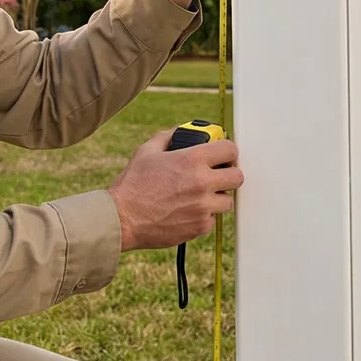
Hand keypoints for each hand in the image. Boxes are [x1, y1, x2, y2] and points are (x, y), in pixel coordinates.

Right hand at [106, 130, 241, 251]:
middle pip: (237, 176)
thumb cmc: (132, 185)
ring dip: (217, 197)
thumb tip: (180, 132)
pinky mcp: (200, 227)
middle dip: (228, 174)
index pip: (230, 149)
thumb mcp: (146, 151)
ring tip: (198, 195)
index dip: (227, 150)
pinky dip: (203, 215)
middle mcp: (202, 182)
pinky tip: (186, 211)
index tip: (223, 154)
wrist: (122, 218)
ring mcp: (203, 207)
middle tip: (217, 175)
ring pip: (228, 200)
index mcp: (192, 159)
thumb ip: (167, 137)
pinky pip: (213, 219)